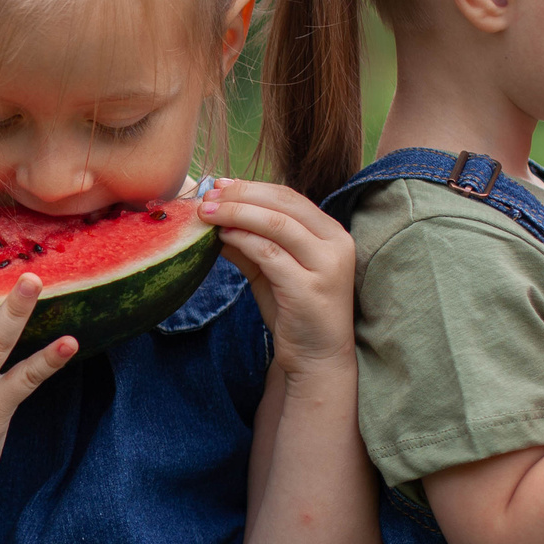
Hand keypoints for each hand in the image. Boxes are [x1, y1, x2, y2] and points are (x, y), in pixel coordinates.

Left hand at [199, 177, 357, 378]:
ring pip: (276, 224)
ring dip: (236, 214)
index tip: (220, 185)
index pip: (290, 197)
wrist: (316, 357)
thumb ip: (249, 244)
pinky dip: (243, 240)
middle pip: (284, 203)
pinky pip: (270, 254)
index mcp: (331, 233)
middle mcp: (336, 244)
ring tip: (207, 214)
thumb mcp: (270, 271)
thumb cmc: (294, 311)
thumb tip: (214, 218)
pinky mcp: (309, 288)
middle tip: (208, 196)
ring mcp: (327, 266)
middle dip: (241, 195)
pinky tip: (222, 238)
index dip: (251, 188)